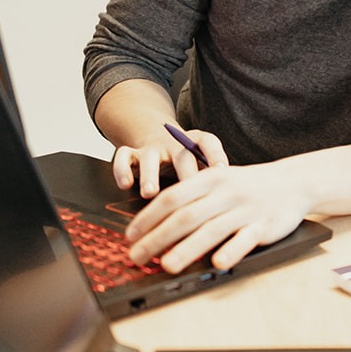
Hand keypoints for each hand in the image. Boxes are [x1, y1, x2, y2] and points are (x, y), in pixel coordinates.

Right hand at [111, 126, 228, 198]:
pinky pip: (123, 156)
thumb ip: (213, 182)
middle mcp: (174, 143)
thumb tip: (228, 215)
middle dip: (183, 173)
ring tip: (150, 193)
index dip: (215, 154)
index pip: (208, 142)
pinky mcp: (131, 153)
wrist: (157, 137)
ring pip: (149, 157)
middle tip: (188, 191)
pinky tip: (125, 185)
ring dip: (150, 175)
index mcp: (196, 142)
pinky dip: (122, 169)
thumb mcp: (202, 165)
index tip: (223, 170)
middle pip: (180, 155)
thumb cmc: (188, 162)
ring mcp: (151, 148)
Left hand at [123, 161, 308, 272]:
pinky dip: (231, 251)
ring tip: (166, 265)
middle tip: (137, 256)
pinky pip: (245, 240)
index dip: (148, 217)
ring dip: (187, 249)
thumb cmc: (248, 185)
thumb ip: (192, 197)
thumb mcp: (219, 180)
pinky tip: (216, 264)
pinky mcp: (265, 226)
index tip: (130, 235)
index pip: (172, 198)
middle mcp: (226, 192)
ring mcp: (245, 209)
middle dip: (157, 238)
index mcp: (210, 178)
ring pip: (211, 230)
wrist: (293, 182)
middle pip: (186, 216)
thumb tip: (155, 223)